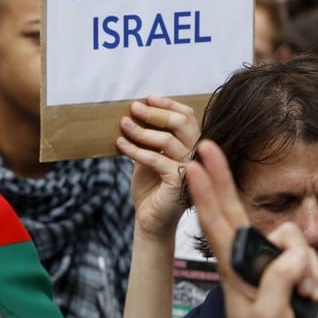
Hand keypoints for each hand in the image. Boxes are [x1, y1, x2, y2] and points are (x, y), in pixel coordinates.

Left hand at [117, 96, 198, 239]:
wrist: (149, 219)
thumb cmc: (150, 186)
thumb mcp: (150, 154)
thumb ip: (151, 135)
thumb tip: (137, 108)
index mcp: (192, 145)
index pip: (187, 117)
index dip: (169, 105)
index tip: (148, 98)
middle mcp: (197, 155)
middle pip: (182, 124)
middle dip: (156, 113)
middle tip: (134, 108)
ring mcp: (191, 169)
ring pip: (167, 140)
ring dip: (141, 130)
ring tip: (123, 124)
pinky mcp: (180, 182)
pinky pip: (156, 159)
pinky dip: (135, 150)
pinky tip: (121, 144)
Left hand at [186, 140, 317, 317]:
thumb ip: (276, 283)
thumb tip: (289, 254)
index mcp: (232, 268)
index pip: (215, 223)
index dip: (205, 193)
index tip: (193, 164)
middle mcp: (247, 258)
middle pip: (233, 209)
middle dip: (221, 176)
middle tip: (205, 143)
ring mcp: (270, 262)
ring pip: (290, 237)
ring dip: (303, 266)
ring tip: (303, 296)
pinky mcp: (291, 270)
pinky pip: (308, 256)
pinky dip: (314, 277)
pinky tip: (311, 298)